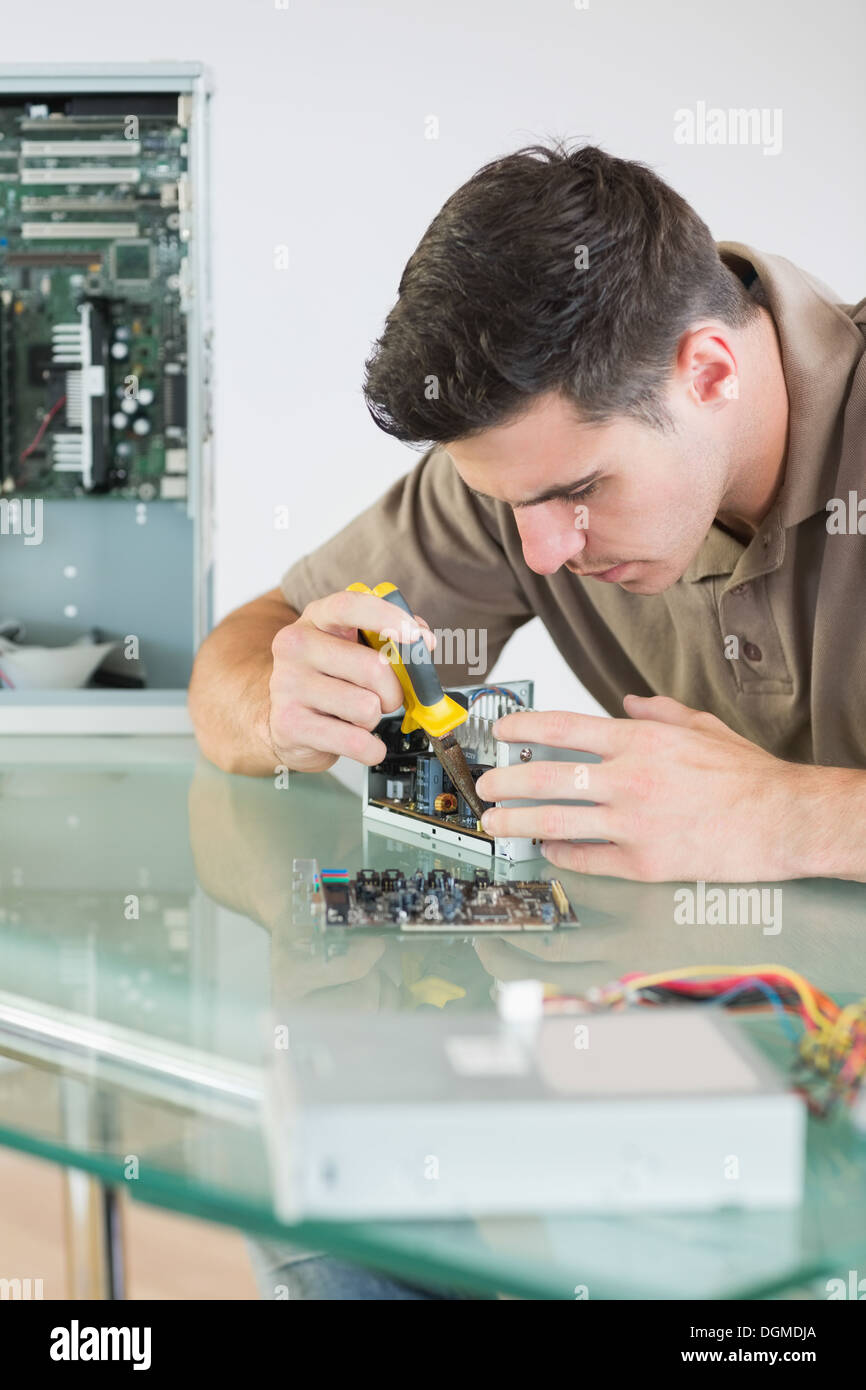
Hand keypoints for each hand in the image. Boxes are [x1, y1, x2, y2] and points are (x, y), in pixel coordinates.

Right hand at [267, 589, 434, 772]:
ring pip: (366, 707)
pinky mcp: (290, 725)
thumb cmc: (330, 678)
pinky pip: (357, 743)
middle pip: (373, 668)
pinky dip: (371, 749)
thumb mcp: (355, 647)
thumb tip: (425, 642)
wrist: (285, 719)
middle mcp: (296, 646)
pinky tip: (359, 741)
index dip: (388, 618)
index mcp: (316, 618)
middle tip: (384, 697)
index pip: (350, 606)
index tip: (416, 637)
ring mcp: (288, 685)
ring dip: (374, 719)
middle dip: (393, 691)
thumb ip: (391, 637)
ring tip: (356, 715)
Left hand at [474, 694, 814, 881]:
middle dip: (506, 782)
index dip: (522, 728)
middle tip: (485, 786)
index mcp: (640, 741)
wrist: (783, 819)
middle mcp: (629, 780)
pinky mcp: (644, 863)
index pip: (563, 728)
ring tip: (495, 823)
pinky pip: (589, 859)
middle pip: (546, 778)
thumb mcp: (701, 726)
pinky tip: (547, 850)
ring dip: (518, 823)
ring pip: (556, 823)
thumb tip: (629, 702)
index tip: (501, 732)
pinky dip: (562, 854)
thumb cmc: (747, 774)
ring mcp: (633, 824)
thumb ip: (659, 712)